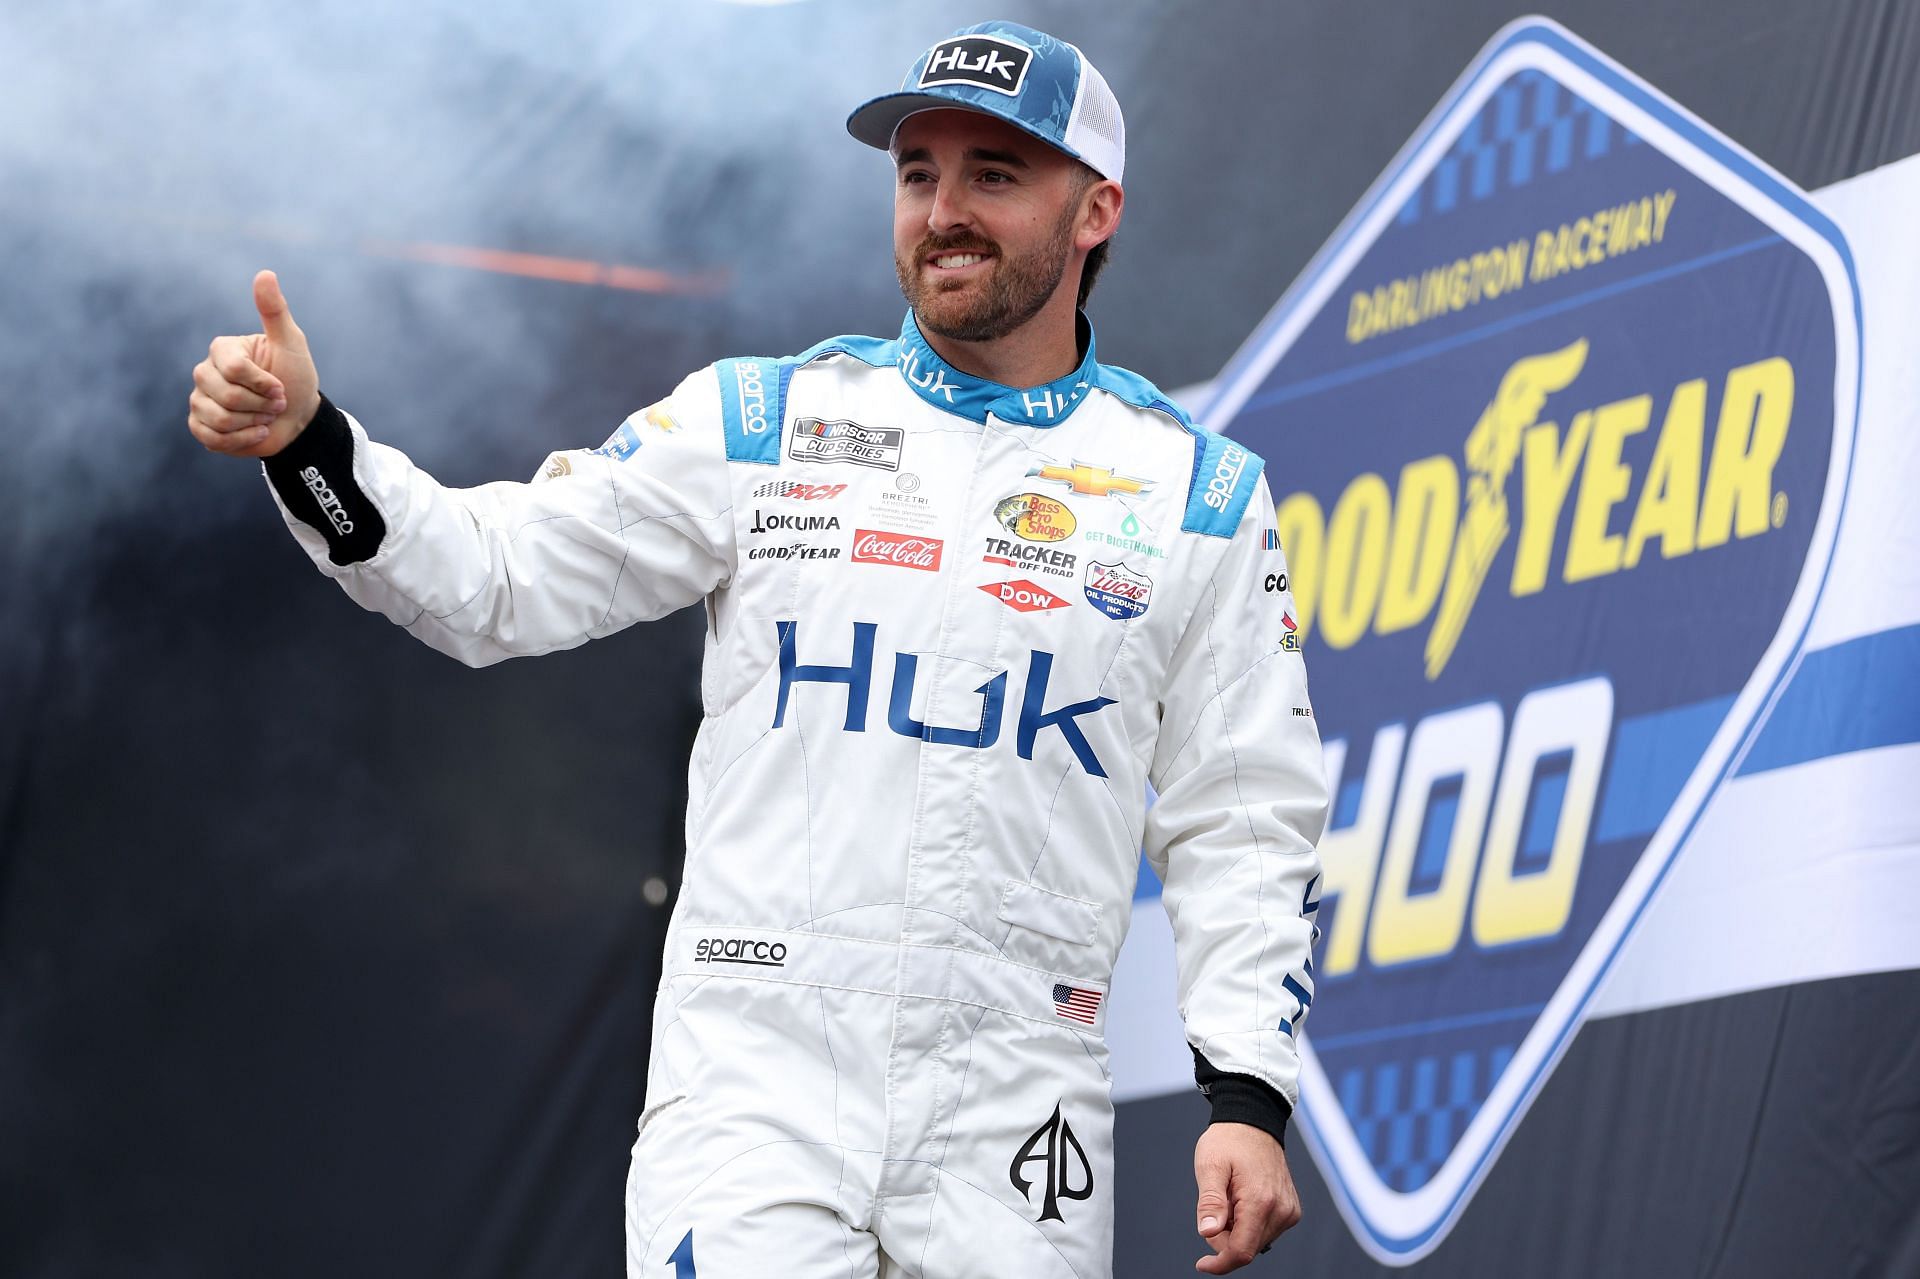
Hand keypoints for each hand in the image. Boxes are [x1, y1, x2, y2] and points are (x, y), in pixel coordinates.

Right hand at [187, 270, 320, 458]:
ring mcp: (199, 399)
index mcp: (223, 350)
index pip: (235, 369)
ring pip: (218, 419)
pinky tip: (255, 432)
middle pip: (225, 395)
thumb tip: (265, 273)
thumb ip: (274, 311)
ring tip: (264, 416)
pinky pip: (211, 438)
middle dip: (260, 405)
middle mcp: (204, 372)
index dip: (264, 384)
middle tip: (275, 403)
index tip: (281, 386)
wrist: (298, 418)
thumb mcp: (290, 344)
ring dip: (253, 422)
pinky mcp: (200, 426)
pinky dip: (241, 440)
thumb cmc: (296, 378)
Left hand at [1193, 1123, 1300, 1272]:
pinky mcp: (1291, 1209)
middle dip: (1224, 1237)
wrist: (1253, 1121)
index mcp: (1261, 1201)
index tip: (1202, 1264)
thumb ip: (1210, 1202)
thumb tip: (1208, 1233)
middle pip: (1247, 1248)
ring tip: (1230, 1197)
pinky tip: (1241, 1199)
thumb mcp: (1210, 1166)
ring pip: (1256, 1241)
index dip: (1220, 1263)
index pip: (1241, 1252)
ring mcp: (1289, 1210)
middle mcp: (1281, 1210)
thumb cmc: (1229, 1141)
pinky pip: (1265, 1230)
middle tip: (1215, 1205)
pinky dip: (1249, 1223)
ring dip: (1237, 1230)